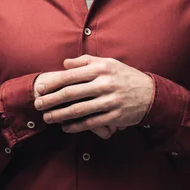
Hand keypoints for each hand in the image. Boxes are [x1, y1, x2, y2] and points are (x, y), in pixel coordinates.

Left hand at [32, 55, 153, 137]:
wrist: (150, 94)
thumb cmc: (125, 77)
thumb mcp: (109, 63)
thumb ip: (86, 62)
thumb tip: (65, 64)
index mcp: (101, 69)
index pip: (71, 75)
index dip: (54, 83)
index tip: (41, 89)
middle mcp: (105, 84)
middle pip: (72, 93)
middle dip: (52, 100)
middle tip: (38, 105)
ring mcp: (110, 101)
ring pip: (79, 110)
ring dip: (60, 115)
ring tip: (48, 118)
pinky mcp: (115, 116)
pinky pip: (91, 122)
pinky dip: (77, 126)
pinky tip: (66, 127)